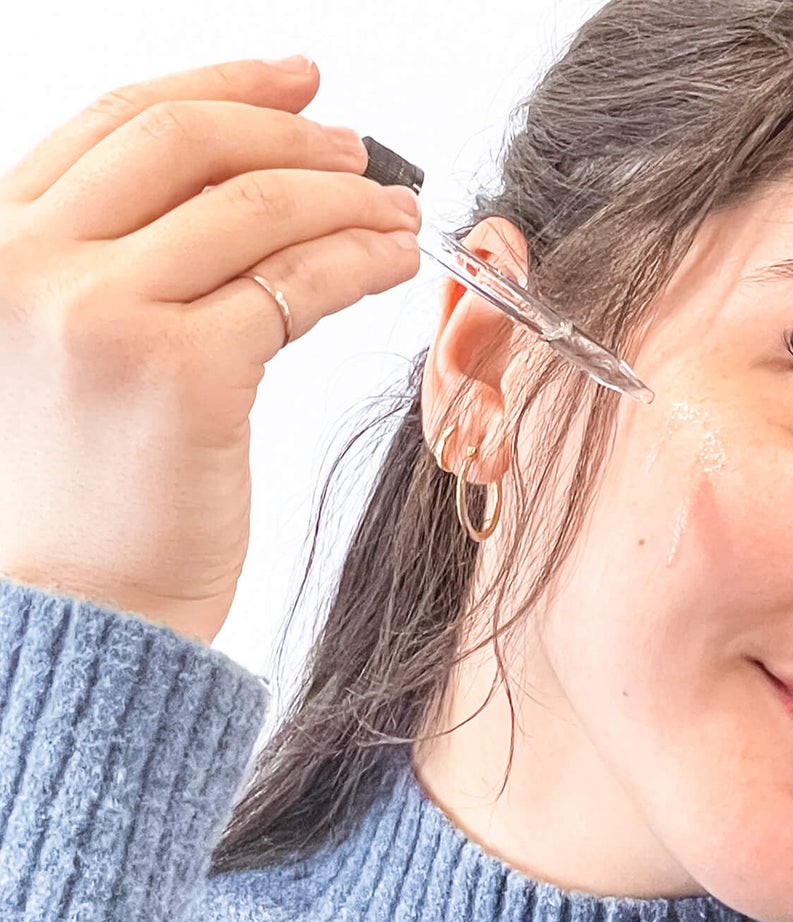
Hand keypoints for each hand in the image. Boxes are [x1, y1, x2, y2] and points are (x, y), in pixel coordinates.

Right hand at [0, 57, 421, 644]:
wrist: (89, 610)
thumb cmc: (93, 496)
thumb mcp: (74, 351)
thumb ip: (125, 266)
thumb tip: (244, 194)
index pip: (118, 122)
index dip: (222, 85)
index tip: (299, 83)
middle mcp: (31, 261)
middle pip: (185, 140)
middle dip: (291, 131)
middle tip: (363, 151)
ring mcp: (101, 311)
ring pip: (253, 207)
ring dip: (344, 197)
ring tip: (399, 211)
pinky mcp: (181, 371)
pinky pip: (295, 286)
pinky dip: (358, 262)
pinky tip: (393, 264)